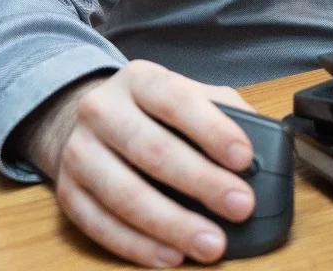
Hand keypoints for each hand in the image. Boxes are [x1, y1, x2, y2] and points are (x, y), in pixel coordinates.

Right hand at [19, 60, 259, 266]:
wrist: (86, 122)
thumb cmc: (152, 112)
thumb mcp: (186, 96)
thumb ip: (224, 113)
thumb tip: (265, 149)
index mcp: (139, 80)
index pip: (176, 100)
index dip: (211, 130)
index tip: (244, 158)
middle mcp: (102, 111)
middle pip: (151, 151)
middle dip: (201, 183)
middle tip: (240, 207)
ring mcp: (79, 152)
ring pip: (124, 195)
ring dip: (172, 225)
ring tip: (211, 244)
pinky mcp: (67, 193)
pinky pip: (100, 226)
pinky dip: (137, 246)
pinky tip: (170, 256)